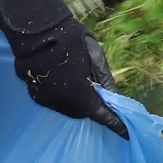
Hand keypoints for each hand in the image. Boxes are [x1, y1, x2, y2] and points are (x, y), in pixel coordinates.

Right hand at [0, 0, 127, 137]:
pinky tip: (63, 78)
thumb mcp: (96, 57)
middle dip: (94, 106)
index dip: (116, 124)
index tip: (126, 132)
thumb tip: (115, 97)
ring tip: (78, 79)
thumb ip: (105, 80)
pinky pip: (54, 101)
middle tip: (99, 92)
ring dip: (77, 100)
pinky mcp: (36, 96)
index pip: (103, 116)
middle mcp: (64, 104)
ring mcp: (47, 101)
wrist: (36, 29)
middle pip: (84, 112)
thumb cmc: (72, 40)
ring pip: (68, 108)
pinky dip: (63, 95)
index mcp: (82, 96)